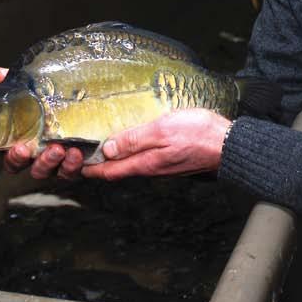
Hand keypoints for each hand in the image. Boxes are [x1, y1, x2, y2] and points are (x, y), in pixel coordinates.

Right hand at [0, 66, 83, 179]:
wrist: (93, 106)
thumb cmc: (61, 98)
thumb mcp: (40, 88)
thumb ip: (19, 83)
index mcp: (19, 135)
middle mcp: (32, 151)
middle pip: (16, 164)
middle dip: (16, 158)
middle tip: (22, 149)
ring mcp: (52, 160)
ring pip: (42, 171)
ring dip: (46, 162)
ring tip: (56, 148)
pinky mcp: (73, 165)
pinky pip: (69, 171)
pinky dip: (70, 164)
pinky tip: (74, 152)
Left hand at [82, 109, 230, 180]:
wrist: (229, 145)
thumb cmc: (198, 134)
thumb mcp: (161, 130)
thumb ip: (133, 140)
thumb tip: (107, 149)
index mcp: (145, 163)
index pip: (110, 171)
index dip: (90, 168)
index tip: (73, 164)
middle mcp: (151, 168)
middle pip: (119, 169)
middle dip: (99, 165)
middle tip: (81, 156)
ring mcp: (163, 166)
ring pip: (132, 164)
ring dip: (115, 159)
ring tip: (101, 149)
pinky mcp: (173, 160)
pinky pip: (146, 159)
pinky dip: (132, 153)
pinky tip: (132, 143)